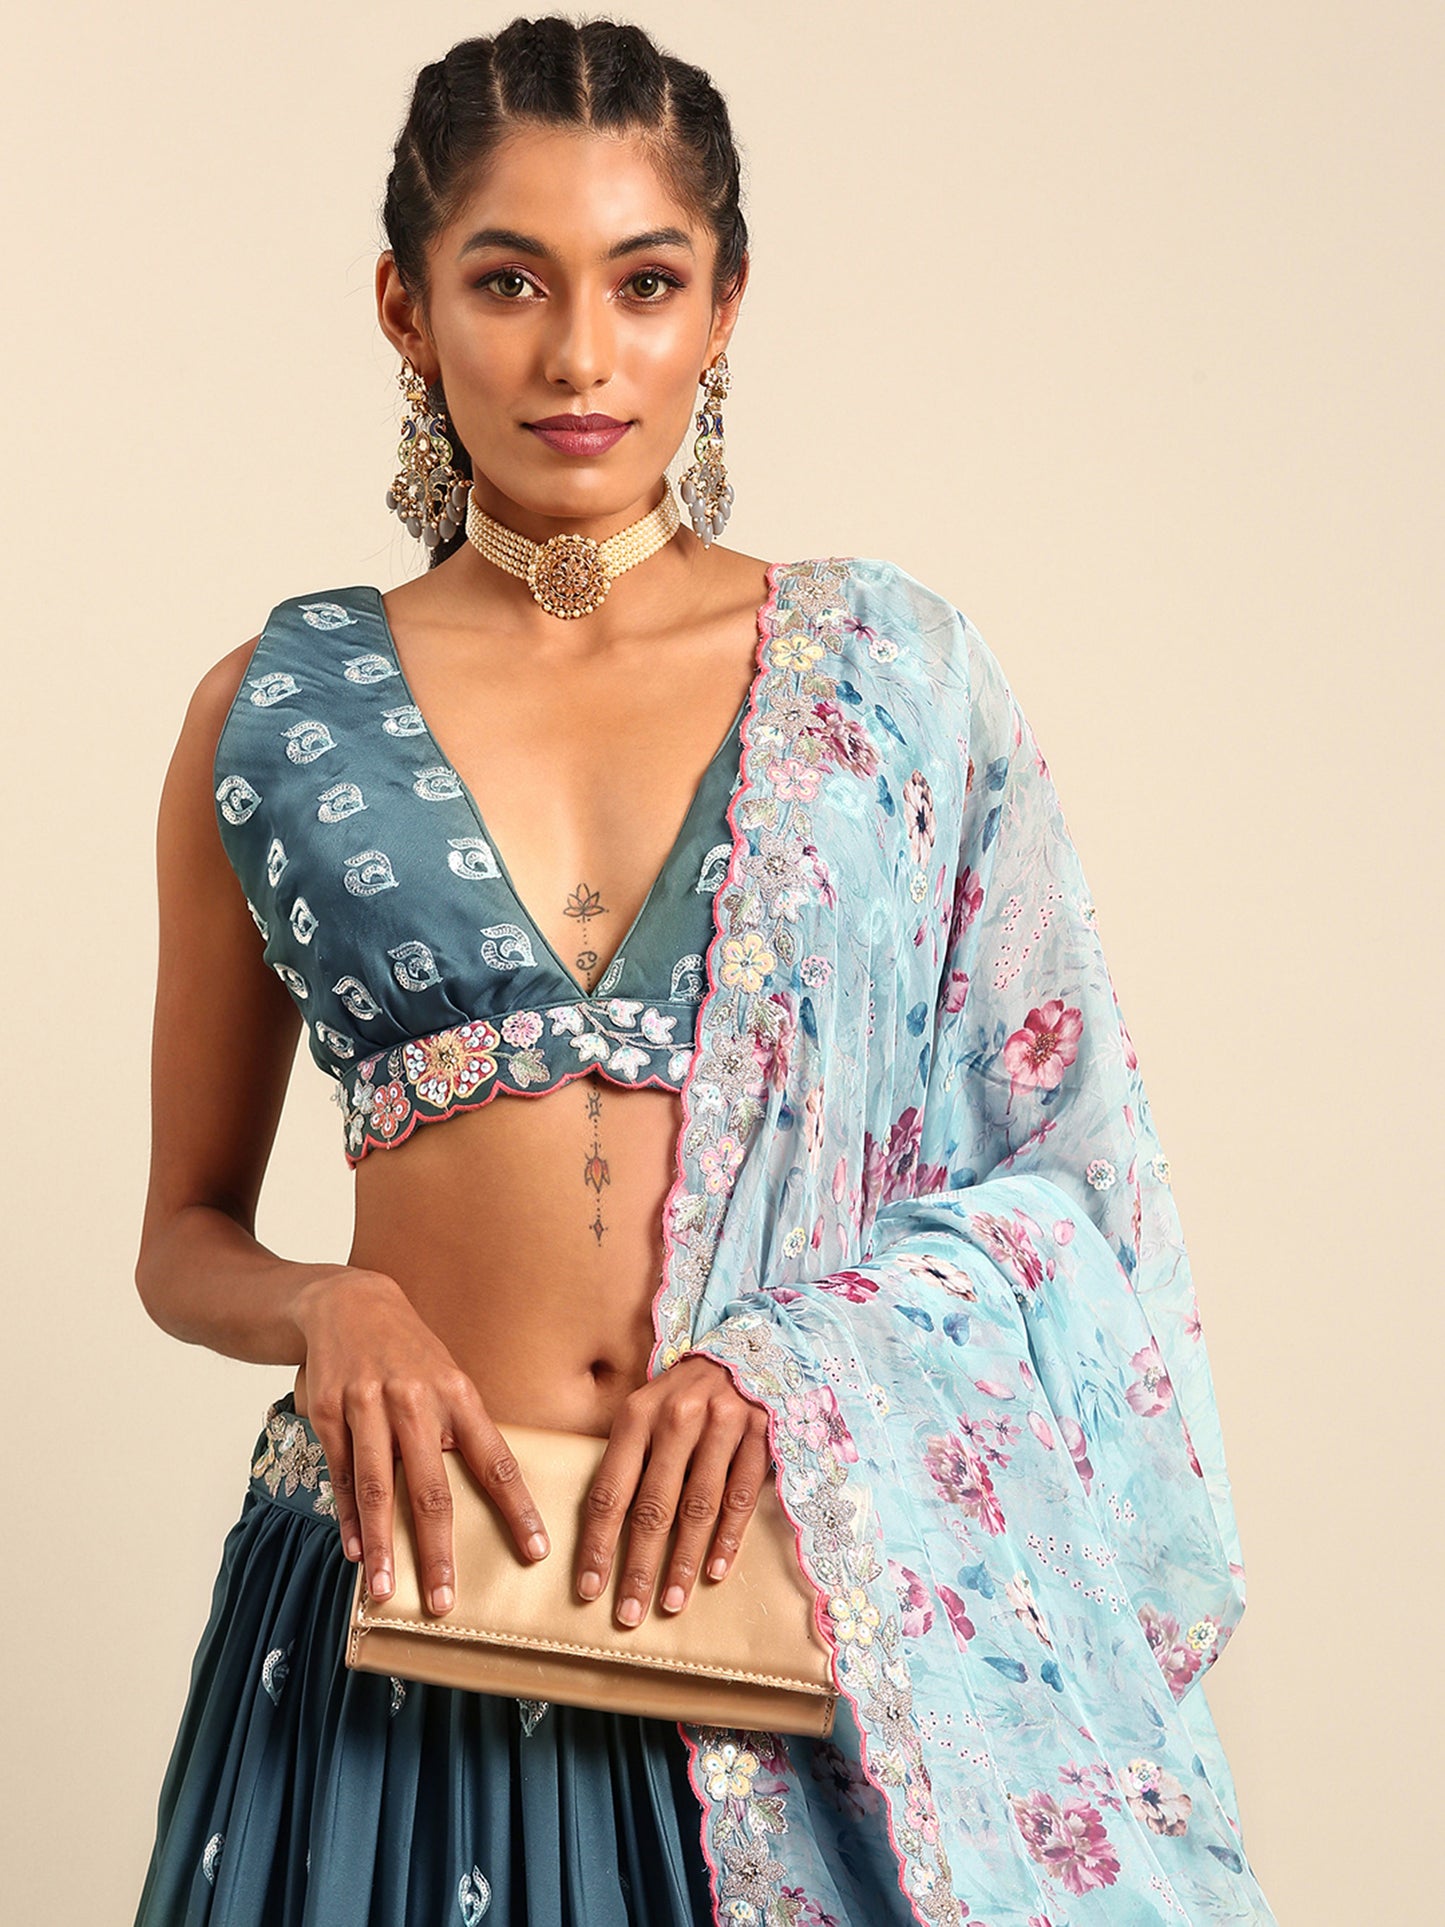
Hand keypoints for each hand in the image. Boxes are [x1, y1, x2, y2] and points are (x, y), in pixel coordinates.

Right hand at [294, 1270, 550, 1615]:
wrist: (348, 1302)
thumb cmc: (409, 1352)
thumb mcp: (447, 1377)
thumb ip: (462, 1431)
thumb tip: (487, 1495)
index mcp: (457, 1394)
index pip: (495, 1459)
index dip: (516, 1507)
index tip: (535, 1552)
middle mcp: (415, 1400)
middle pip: (431, 1486)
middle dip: (439, 1548)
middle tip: (446, 1601)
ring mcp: (368, 1405)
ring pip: (377, 1486)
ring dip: (383, 1544)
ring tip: (387, 1590)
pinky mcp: (328, 1411)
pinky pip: (340, 1473)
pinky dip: (347, 1516)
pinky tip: (355, 1551)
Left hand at [575, 1352, 772, 1628]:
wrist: (746, 1346)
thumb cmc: (683, 1393)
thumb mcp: (646, 1409)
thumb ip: (628, 1457)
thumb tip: (600, 1526)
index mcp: (637, 1414)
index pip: (610, 1490)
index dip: (598, 1543)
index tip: (589, 1588)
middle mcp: (677, 1418)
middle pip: (653, 1506)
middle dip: (638, 1566)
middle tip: (628, 1615)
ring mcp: (723, 1424)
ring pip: (698, 1507)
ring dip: (683, 1562)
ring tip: (671, 1603)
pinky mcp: (761, 1432)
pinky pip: (740, 1495)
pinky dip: (728, 1537)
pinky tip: (715, 1571)